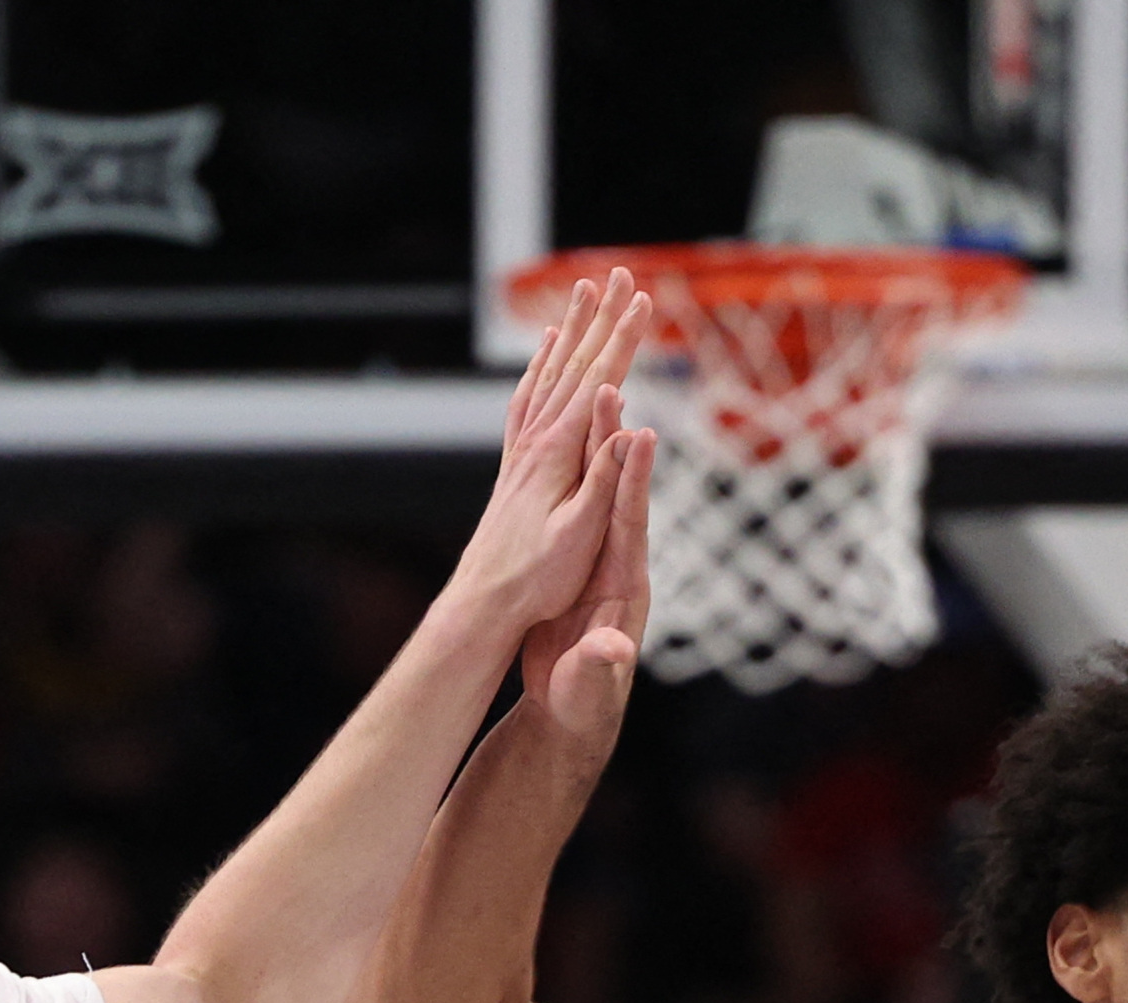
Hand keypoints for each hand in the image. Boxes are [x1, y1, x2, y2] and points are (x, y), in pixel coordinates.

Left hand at [447, 273, 655, 648]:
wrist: (483, 603)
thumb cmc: (537, 579)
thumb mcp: (580, 535)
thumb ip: (604, 479)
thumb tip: (630, 426)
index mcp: (558, 453)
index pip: (599, 381)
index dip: (623, 339)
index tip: (644, 298)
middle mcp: (536, 441)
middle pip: (573, 365)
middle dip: (600, 319)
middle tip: (618, 275)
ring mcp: (522, 451)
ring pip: (548, 375)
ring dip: (569, 333)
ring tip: (580, 297)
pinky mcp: (515, 467)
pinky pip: (527, 402)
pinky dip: (539, 370)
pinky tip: (543, 356)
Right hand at [517, 421, 654, 750]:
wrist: (569, 714)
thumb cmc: (582, 703)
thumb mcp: (590, 684)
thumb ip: (600, 664)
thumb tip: (613, 650)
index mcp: (624, 588)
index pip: (631, 525)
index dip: (634, 482)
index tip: (640, 435)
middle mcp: (617, 565)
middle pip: (618, 495)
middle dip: (614, 443)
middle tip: (613, 389)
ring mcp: (598, 562)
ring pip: (596, 493)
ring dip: (592, 446)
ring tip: (590, 393)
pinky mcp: (577, 565)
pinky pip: (575, 507)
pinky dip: (572, 471)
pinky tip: (564, 439)